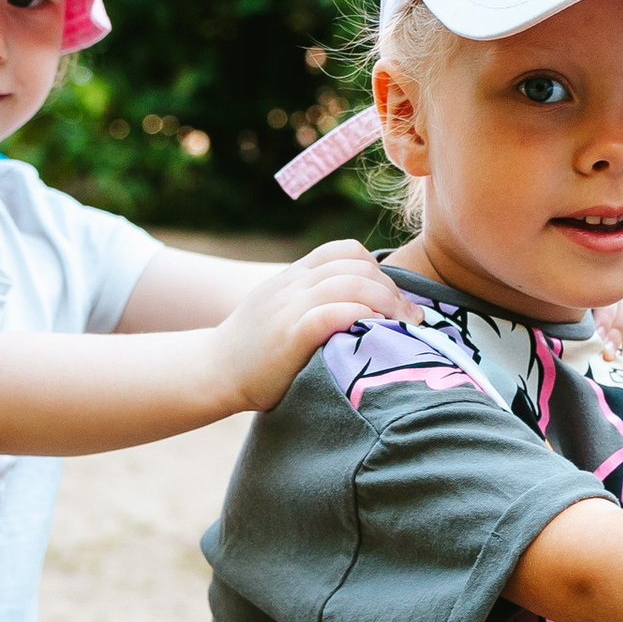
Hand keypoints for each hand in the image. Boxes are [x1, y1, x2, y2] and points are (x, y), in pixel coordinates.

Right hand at [211, 241, 412, 413]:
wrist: (212, 371)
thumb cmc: (253, 350)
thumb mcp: (279, 309)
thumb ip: (312, 299)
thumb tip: (363, 307)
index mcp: (293, 275)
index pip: (345, 250)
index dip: (377, 270)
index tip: (392, 300)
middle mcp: (293, 284)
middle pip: (357, 267)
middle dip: (393, 291)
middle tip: (410, 318)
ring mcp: (289, 307)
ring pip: (352, 284)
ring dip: (388, 304)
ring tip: (404, 328)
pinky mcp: (289, 335)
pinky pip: (333, 312)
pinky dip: (361, 317)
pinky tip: (374, 333)